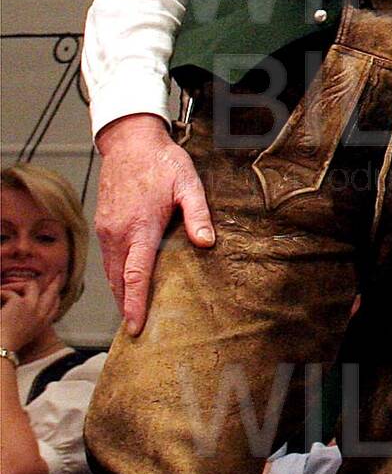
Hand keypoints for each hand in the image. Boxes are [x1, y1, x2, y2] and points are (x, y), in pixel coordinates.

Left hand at [0, 279, 60, 355]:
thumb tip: (27, 314)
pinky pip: (10, 292)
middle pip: (52, 294)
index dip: (56, 298)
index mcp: (42, 324)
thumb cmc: (8, 344)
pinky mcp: (20, 303)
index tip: (56, 294)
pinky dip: (2, 293)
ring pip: (33, 286)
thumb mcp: (25, 335)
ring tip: (8, 286)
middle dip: (54, 284)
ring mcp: (32, 307)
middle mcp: (40, 314)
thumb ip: (30, 325)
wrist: (3, 348)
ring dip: (19, 285)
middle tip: (57, 276)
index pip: (54, 307)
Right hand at [95, 113, 214, 335]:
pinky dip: (116, 276)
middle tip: (138, 331)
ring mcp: (107, 230)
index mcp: (139, 228)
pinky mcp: (103, 225)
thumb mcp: (188, 184)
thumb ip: (198, 215)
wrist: (129, 142)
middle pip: (119, 281)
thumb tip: (206, 243)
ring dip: (120, 293)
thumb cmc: (162, 162)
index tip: (136, 327)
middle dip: (126, 306)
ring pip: (111, 272)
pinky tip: (127, 283)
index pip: (135, 275)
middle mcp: (117, 234)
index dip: (135, 304)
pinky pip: (108, 259)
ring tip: (133, 313)